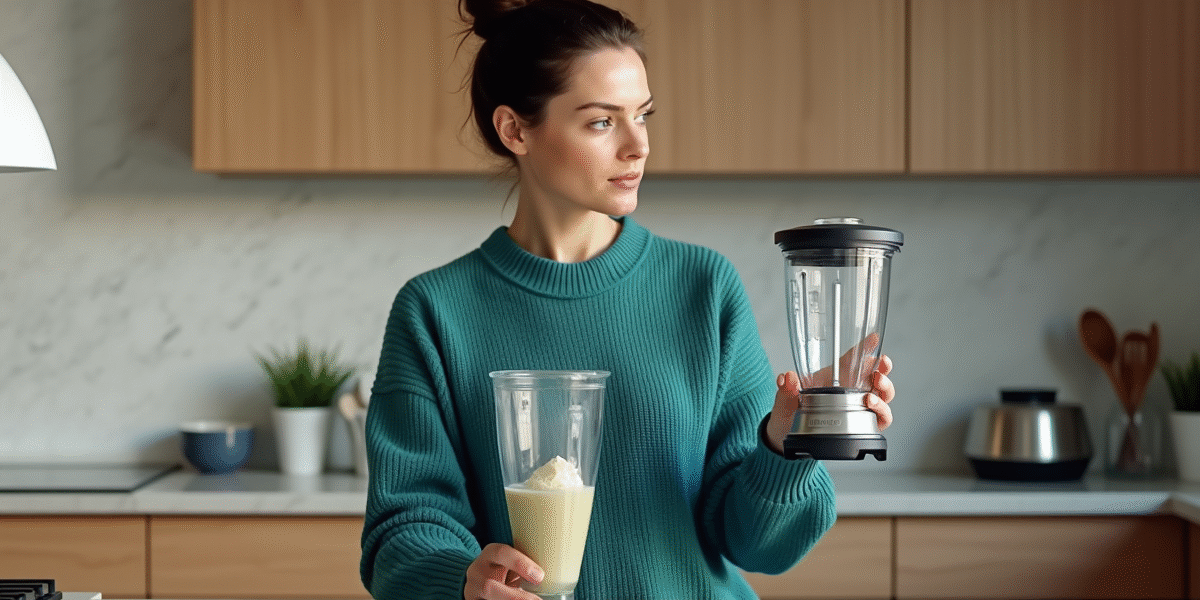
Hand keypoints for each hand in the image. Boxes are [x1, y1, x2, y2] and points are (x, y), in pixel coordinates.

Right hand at [464, 543, 543, 599]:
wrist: (480, 579)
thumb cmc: (504, 569)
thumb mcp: (512, 562)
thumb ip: (526, 565)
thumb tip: (555, 572)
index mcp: (490, 554)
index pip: (501, 553)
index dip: (520, 564)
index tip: (540, 576)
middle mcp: (477, 572)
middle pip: (490, 585)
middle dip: (514, 597)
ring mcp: (472, 590)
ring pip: (488, 597)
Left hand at [765, 355, 895, 453]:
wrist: (788, 438)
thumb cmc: (790, 416)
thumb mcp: (784, 401)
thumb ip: (786, 390)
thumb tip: (788, 377)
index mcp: (834, 378)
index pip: (854, 359)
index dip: (865, 347)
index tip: (874, 339)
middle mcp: (850, 391)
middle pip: (876, 375)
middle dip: (883, 369)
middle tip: (879, 368)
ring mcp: (858, 407)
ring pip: (884, 395)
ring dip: (885, 390)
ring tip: (873, 391)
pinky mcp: (863, 425)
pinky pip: (882, 418)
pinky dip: (883, 411)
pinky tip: (872, 406)